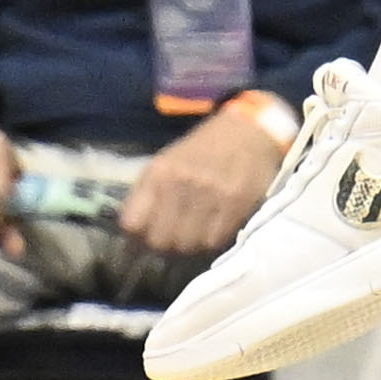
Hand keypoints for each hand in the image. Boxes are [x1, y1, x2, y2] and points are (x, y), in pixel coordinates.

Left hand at [117, 87, 294, 258]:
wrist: (248, 133)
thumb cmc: (202, 151)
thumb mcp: (166, 163)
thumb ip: (148, 197)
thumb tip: (133, 237)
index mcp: (158, 172)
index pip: (132, 224)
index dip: (135, 238)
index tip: (143, 240)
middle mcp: (181, 183)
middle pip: (160, 240)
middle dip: (163, 246)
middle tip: (173, 239)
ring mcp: (210, 194)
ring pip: (187, 246)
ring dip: (189, 246)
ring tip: (194, 234)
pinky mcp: (236, 204)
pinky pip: (213, 242)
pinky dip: (211, 241)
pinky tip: (213, 228)